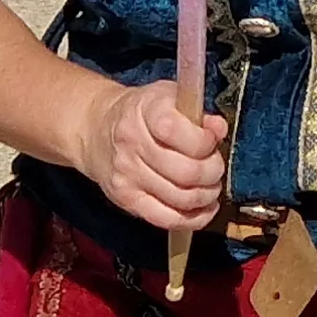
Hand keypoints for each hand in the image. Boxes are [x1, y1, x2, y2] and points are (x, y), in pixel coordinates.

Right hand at [67, 79, 228, 233]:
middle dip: (213, 171)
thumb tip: (219, 129)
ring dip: (207, 195)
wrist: (97, 131)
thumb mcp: (169, 98)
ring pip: (182, 198)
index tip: (212, 139)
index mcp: (144, 111)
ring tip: (210, 185)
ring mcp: (127, 175)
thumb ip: (198, 112)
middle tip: (215, 167)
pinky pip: (168, 219)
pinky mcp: (127, 200)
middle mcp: (131, 144)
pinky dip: (194, 218)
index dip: (204, 140)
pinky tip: (203, 207)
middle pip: (186, 171)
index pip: (176, 130)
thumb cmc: (143, 114)